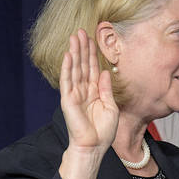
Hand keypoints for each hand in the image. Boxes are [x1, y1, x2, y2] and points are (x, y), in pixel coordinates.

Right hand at [60, 29, 117, 152]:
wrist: (94, 147)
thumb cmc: (103, 131)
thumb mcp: (110, 107)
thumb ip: (106, 89)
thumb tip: (106, 71)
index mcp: (94, 91)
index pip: (93, 68)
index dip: (92, 53)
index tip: (92, 38)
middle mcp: (83, 90)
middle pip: (83, 64)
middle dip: (82, 47)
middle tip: (81, 30)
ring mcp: (74, 94)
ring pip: (75, 68)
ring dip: (74, 52)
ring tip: (74, 37)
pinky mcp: (68, 100)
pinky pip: (68, 80)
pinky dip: (68, 67)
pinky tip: (68, 55)